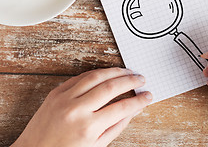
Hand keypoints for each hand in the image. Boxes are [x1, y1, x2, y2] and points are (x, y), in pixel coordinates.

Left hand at [12, 68, 151, 146]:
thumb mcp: (96, 145)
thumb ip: (117, 126)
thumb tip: (134, 110)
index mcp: (88, 128)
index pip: (122, 108)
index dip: (139, 100)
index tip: (148, 96)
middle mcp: (77, 110)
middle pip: (111, 87)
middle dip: (131, 81)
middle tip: (141, 79)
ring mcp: (65, 98)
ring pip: (96, 76)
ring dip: (116, 71)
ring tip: (128, 72)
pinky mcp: (56, 92)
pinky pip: (81, 76)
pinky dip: (97, 73)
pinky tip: (107, 73)